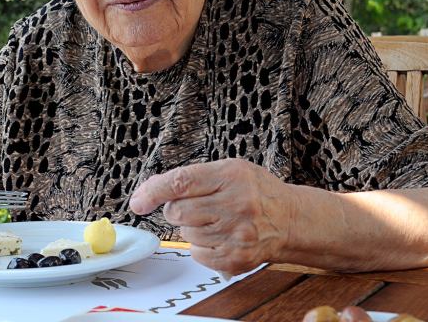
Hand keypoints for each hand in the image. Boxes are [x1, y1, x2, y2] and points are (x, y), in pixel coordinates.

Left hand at [129, 159, 294, 275]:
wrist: (289, 220)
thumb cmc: (254, 191)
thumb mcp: (229, 170)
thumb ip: (191, 177)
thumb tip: (150, 190)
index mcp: (231, 176)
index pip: (181, 182)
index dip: (153, 191)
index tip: (138, 201)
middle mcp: (235, 205)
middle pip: (177, 212)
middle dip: (177, 210)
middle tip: (196, 207)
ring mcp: (236, 234)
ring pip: (186, 234)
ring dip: (192, 228)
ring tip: (216, 221)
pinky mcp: (236, 258)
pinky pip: (197, 254)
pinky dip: (202, 246)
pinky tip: (220, 236)